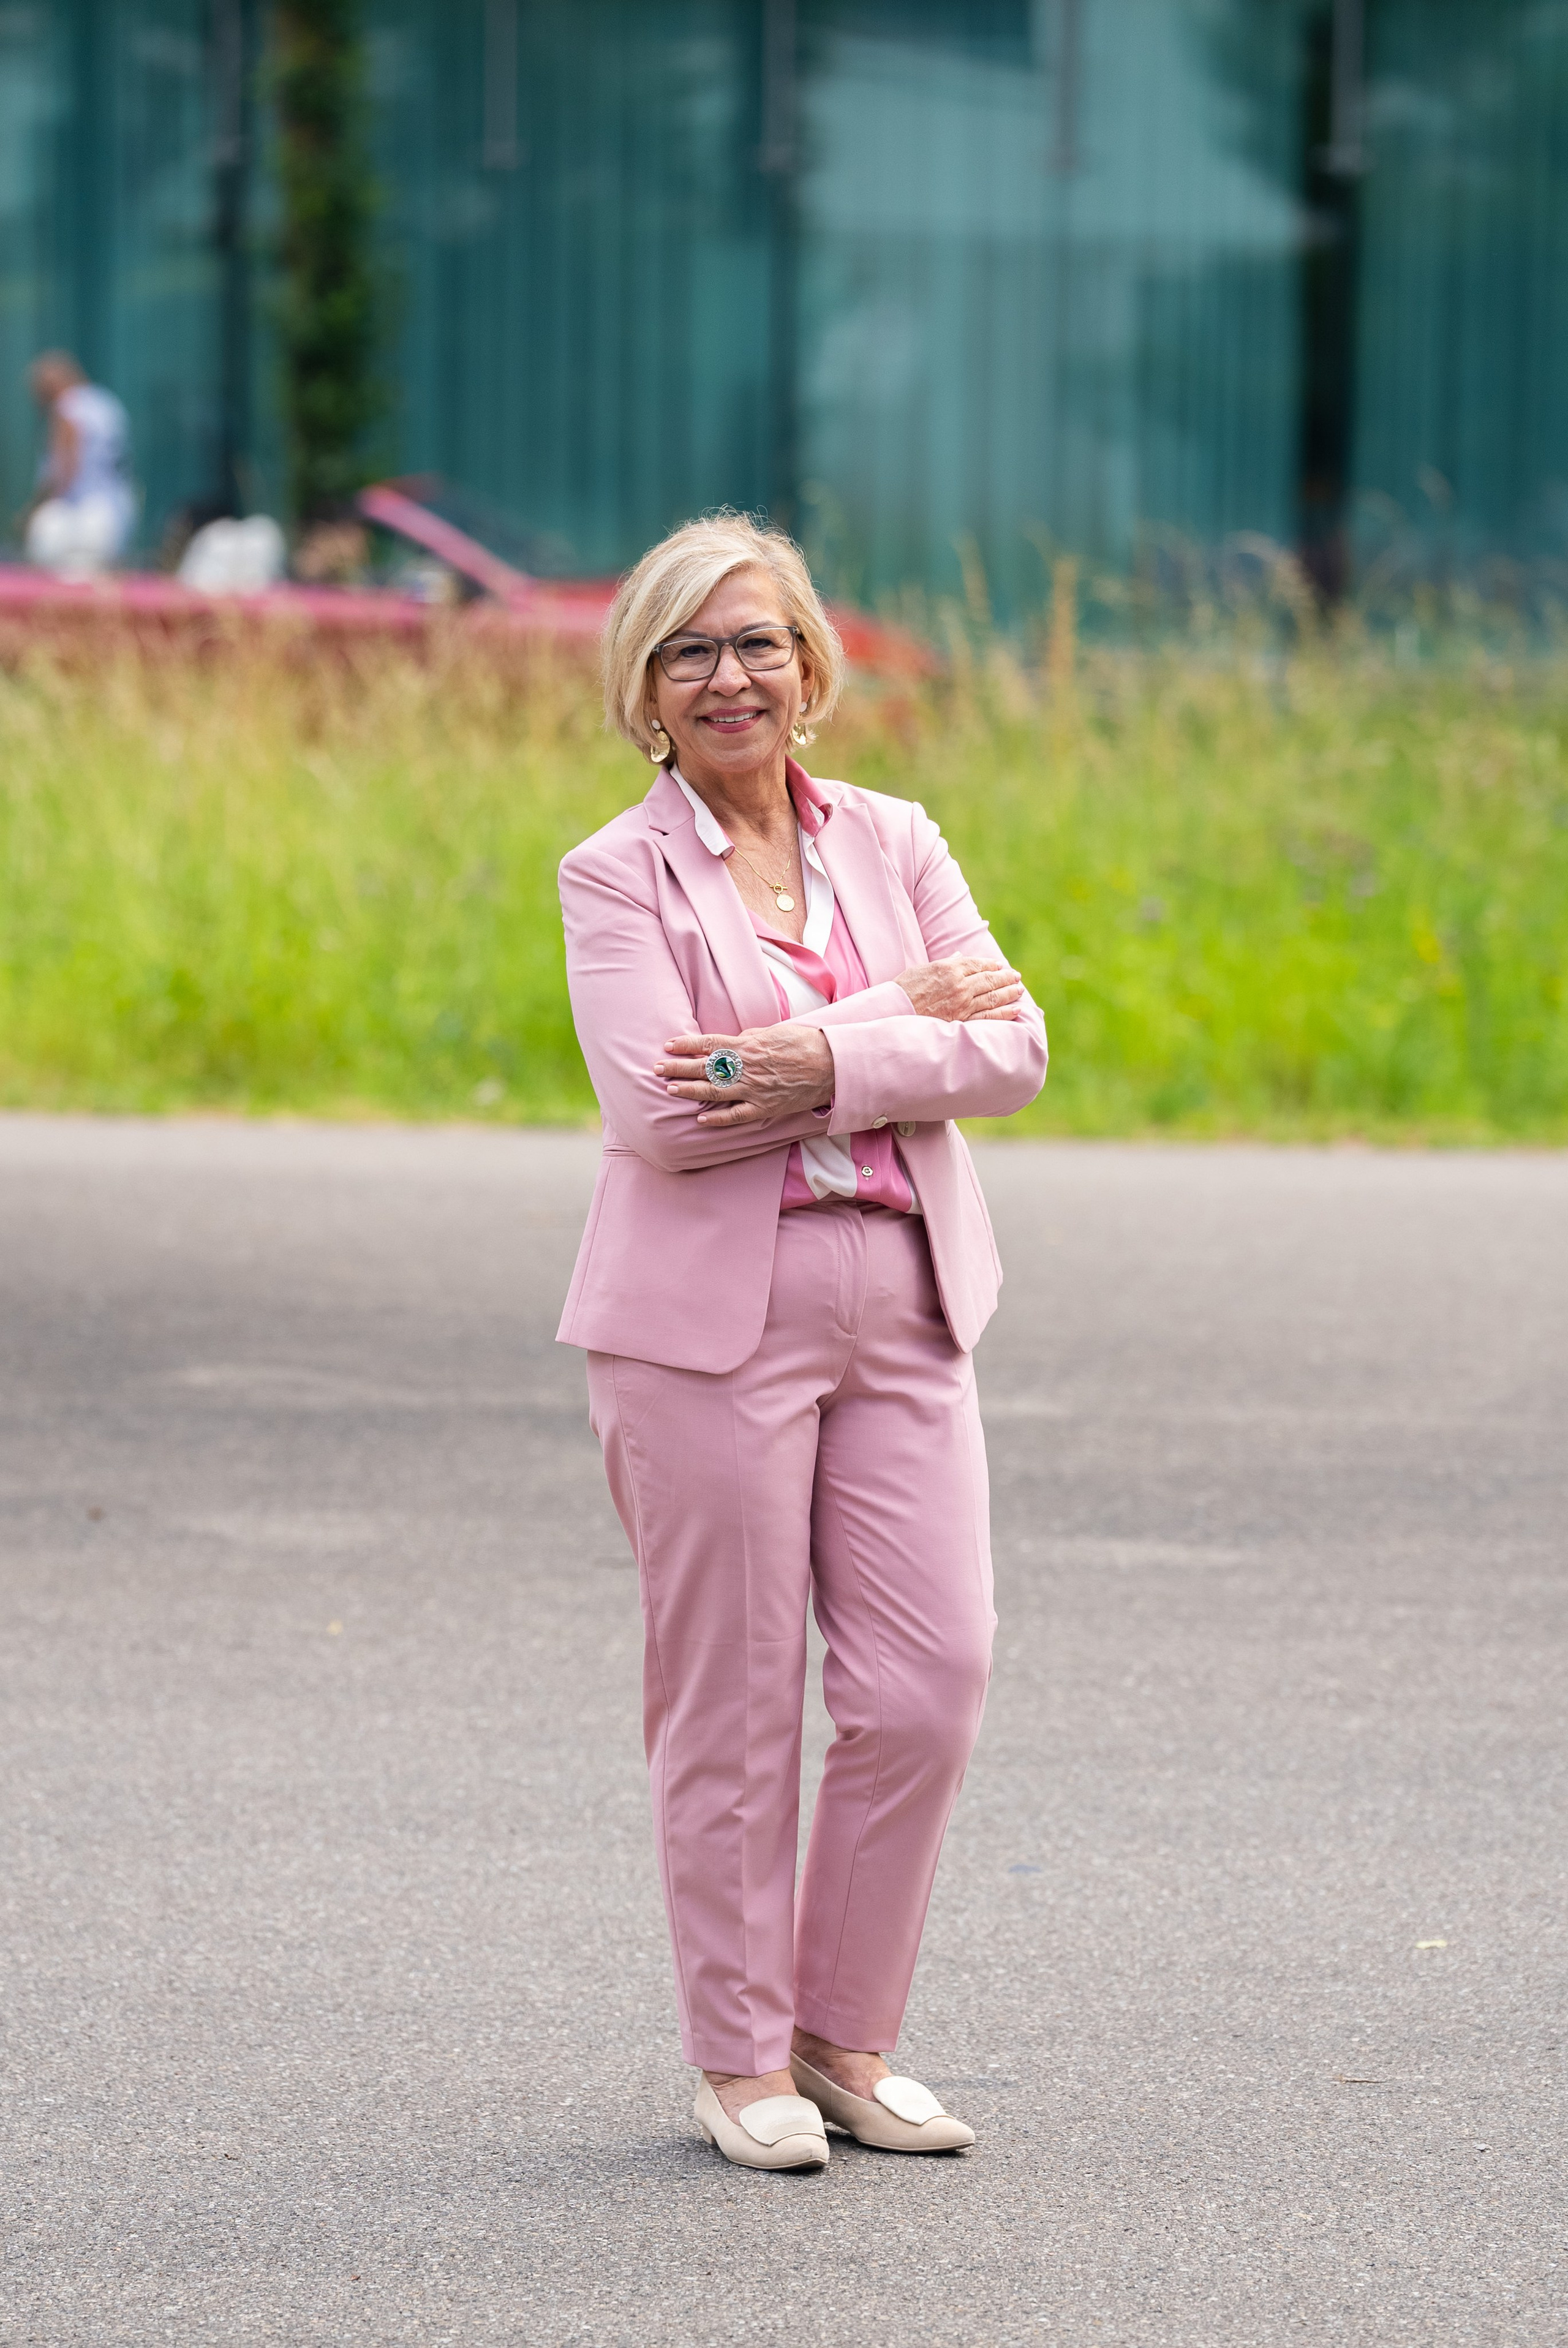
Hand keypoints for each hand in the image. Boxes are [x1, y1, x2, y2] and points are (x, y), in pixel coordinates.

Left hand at [657, 1024, 834, 1128]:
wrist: (832, 1065)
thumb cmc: (805, 1043)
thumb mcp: (774, 1031)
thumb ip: (749, 1037)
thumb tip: (731, 1040)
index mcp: (748, 1045)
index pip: (709, 1043)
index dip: (687, 1045)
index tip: (668, 1045)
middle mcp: (747, 1067)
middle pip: (705, 1067)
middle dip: (678, 1067)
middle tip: (656, 1068)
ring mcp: (755, 1089)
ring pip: (714, 1091)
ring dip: (690, 1090)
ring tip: (670, 1089)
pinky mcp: (765, 1107)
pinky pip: (737, 1115)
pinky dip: (718, 1118)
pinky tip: (701, 1119)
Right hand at [895, 956, 1023, 1020]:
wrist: (894, 1011)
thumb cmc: (905, 988)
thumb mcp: (924, 968)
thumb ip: (946, 963)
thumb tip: (960, 957)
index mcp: (950, 968)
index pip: (978, 964)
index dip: (992, 965)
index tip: (1001, 966)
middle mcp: (960, 985)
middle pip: (989, 980)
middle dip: (1006, 978)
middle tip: (1017, 977)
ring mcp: (962, 1004)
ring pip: (993, 997)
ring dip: (1009, 993)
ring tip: (1019, 990)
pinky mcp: (961, 1021)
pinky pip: (988, 1017)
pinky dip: (1004, 1013)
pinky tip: (1015, 1010)